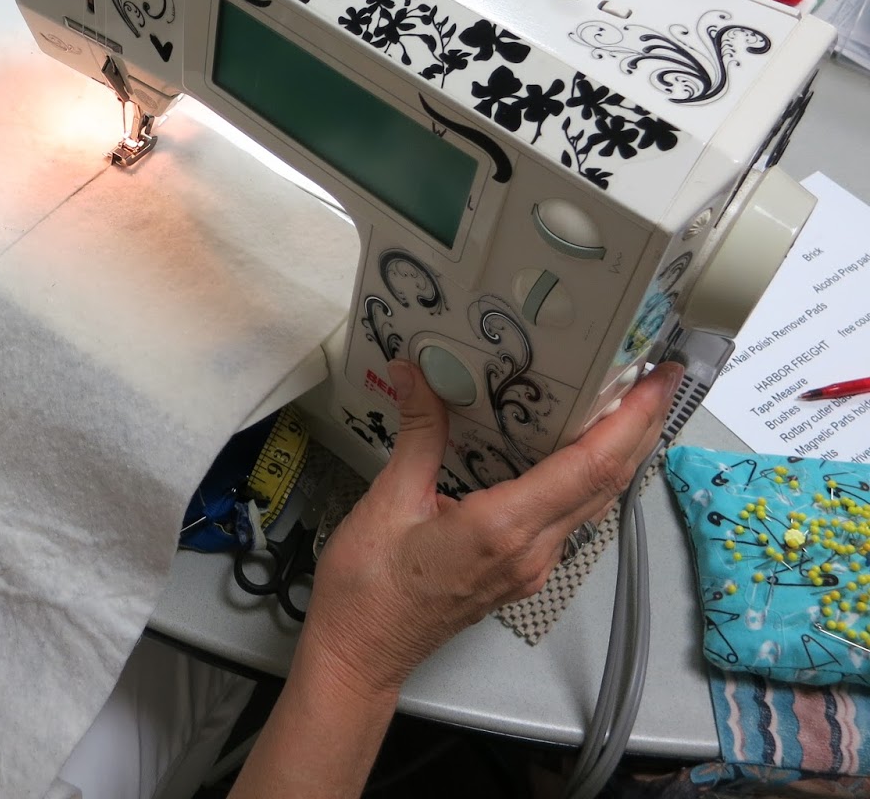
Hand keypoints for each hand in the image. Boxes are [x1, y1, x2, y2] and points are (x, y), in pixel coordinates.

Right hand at [303, 358, 680, 696]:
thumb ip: (417, 433)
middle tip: (659, 376)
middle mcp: (533, 550)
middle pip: (607, 484)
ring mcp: (532, 566)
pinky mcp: (522, 571)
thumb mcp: (388, 500)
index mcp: (504, 528)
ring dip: (620, 453)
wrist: (363, 651)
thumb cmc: (370, 587)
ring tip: (629, 403)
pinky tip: (577, 452)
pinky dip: (588, 477)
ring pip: (595, 502)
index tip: (655, 380)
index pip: (589, 468)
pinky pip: (569, 517)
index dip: (629, 421)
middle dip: (641, 427)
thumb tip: (416, 372)